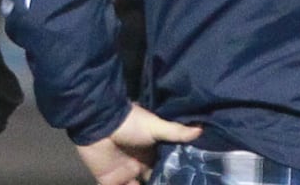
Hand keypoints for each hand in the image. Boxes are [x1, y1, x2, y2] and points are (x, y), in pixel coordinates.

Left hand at [75, 103, 201, 184]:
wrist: (98, 121)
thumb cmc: (127, 122)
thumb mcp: (154, 126)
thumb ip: (175, 132)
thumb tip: (201, 129)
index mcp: (150, 153)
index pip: (165, 170)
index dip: (174, 177)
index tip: (190, 180)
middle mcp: (139, 165)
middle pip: (154, 181)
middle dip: (163, 184)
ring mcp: (125, 174)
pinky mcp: (109, 181)